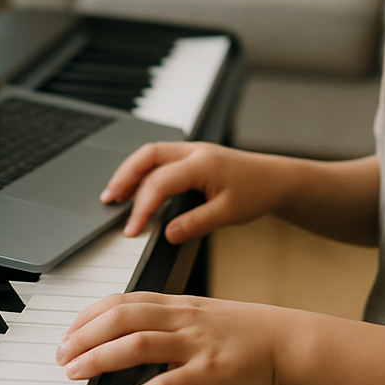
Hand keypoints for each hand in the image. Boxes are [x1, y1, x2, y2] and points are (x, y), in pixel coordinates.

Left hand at [56, 292, 289, 384]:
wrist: (287, 340)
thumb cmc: (245, 332)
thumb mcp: (202, 316)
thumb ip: (168, 323)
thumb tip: (130, 337)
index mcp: (179, 303)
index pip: (123, 300)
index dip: (89, 314)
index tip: (67, 331)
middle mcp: (182, 318)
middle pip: (121, 316)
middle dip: (84, 335)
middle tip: (60, 355)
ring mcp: (195, 344)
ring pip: (136, 343)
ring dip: (98, 358)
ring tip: (75, 374)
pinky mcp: (209, 373)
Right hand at [100, 142, 290, 241]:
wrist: (276, 178)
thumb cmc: (257, 191)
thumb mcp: (229, 214)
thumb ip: (197, 223)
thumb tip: (167, 234)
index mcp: (202, 164)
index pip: (160, 182)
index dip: (142, 207)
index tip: (131, 230)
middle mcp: (193, 151)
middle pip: (147, 155)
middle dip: (124, 177)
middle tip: (109, 200)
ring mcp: (192, 151)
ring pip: (151, 153)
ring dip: (131, 171)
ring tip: (115, 194)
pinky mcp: (193, 156)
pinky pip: (160, 157)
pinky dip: (144, 170)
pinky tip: (137, 186)